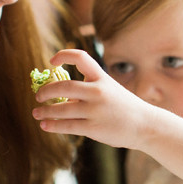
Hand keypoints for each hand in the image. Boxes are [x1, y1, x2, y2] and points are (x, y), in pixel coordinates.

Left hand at [31, 49, 155, 148]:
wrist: (146, 125)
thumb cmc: (125, 108)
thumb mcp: (110, 91)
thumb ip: (87, 92)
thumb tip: (61, 98)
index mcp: (102, 77)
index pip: (80, 57)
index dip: (63, 56)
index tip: (51, 62)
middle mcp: (98, 91)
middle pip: (64, 86)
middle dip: (46, 91)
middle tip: (38, 96)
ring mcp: (95, 110)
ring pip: (61, 108)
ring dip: (44, 111)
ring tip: (36, 113)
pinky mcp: (93, 128)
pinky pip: (67, 125)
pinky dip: (52, 125)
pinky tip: (45, 126)